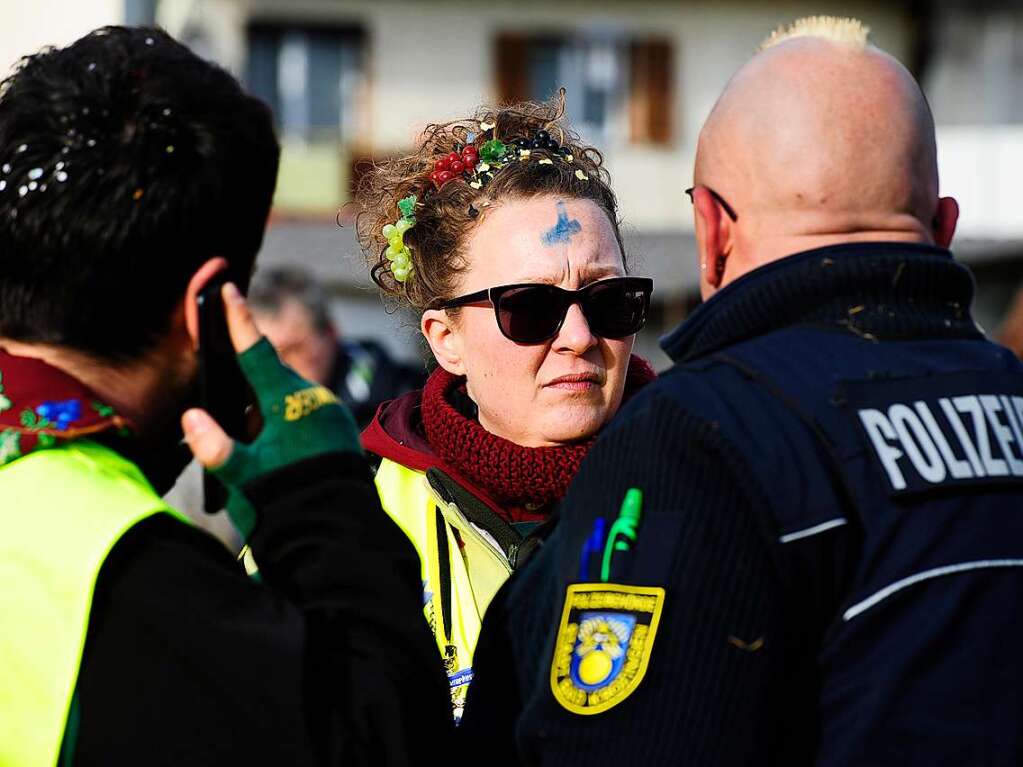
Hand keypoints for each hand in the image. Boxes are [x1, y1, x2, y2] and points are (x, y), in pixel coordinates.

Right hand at [182, 282, 361, 538]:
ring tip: (258, 448)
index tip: (229, 290)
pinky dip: (291, 427)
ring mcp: (332, 414)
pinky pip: (309, 418)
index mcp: (287, 400)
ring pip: (291, 401)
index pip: (255, 351)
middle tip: (236, 413)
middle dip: (250, 388)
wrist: (337, 529)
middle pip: (271, 380)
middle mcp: (314, 399)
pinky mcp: (342, 432)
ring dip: (270, 413)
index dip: (238, 320)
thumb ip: (215, 447)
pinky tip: (281, 452)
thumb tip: (193, 417)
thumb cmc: (286, 502)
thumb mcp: (243, 477)